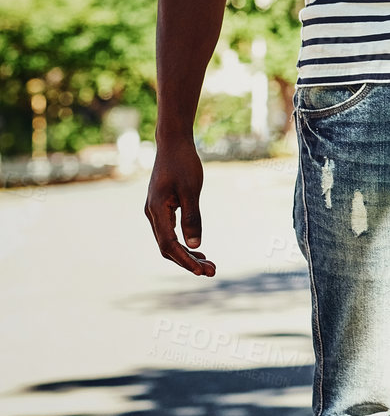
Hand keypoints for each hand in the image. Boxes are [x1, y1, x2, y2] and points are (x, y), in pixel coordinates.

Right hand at [144, 141, 215, 275]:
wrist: (173, 143)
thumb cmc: (183, 163)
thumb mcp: (191, 190)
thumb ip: (192, 218)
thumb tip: (194, 245)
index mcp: (156, 211)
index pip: (168, 244)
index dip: (184, 260)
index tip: (202, 271)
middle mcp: (152, 214)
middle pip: (167, 247)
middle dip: (188, 261)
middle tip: (212, 272)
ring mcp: (155, 212)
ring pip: (168, 241)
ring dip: (187, 254)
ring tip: (208, 265)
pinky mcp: (161, 208)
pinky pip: (170, 232)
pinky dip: (183, 243)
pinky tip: (198, 249)